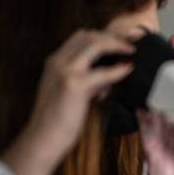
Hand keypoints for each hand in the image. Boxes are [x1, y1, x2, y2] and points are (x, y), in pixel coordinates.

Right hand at [3, 30, 134, 174]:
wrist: (42, 139)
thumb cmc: (57, 120)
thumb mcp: (71, 92)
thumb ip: (88, 80)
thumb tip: (111, 75)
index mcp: (54, 62)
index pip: (80, 37)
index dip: (102, 37)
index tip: (119, 44)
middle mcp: (57, 61)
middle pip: (88, 35)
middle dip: (112, 38)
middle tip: (128, 47)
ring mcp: (65, 71)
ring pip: (96, 44)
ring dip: (116, 46)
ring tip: (131, 52)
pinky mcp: (74, 85)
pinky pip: (103, 72)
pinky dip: (118, 70)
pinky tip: (128, 70)